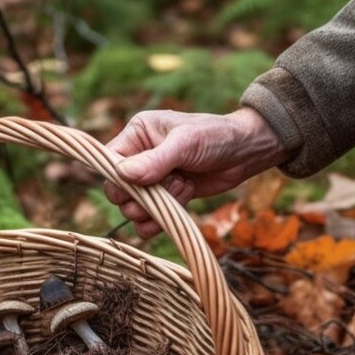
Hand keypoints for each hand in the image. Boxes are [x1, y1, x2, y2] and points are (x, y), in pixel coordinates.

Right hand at [105, 107, 290, 236]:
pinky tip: (185, 198)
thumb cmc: (216, 136)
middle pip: (117, 191)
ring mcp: (153, 179)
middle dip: (140, 197)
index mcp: (138, 134)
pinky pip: (149, 220)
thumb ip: (155, 160)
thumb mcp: (186, 143)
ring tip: (182, 187)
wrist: (245, 153)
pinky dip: (164, 217)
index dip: (119, 179)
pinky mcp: (167, 197)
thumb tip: (123, 175)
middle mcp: (140, 156)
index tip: (142, 183)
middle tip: (167, 186)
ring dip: (156, 206)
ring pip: (133, 209)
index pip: (109, 162)